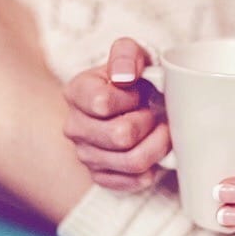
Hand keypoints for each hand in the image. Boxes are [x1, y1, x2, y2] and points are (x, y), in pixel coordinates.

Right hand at [62, 38, 170, 190]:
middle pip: (121, 135)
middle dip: (149, 122)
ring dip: (157, 145)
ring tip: (159, 130)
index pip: (102, 103)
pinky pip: (134, 182)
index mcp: (77, 92)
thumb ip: (126, 55)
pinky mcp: (101, 177)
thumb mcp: (133, 54)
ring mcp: (86, 155)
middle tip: (154, 112)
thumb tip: (124, 77)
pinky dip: (152, 168)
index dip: (132, 98)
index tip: (139, 92)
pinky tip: (153, 151)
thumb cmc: (134, 78)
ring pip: (133, 161)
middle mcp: (75, 126)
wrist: (137, 102)